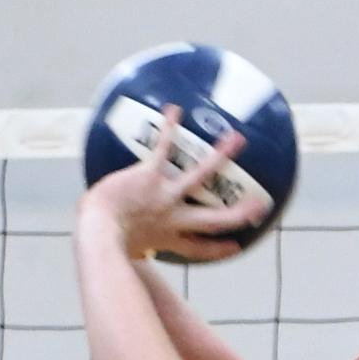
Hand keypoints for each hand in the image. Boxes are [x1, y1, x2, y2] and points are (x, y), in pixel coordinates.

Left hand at [80, 105, 267, 261]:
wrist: (99, 230)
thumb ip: (133, 245)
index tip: (235, 246)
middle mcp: (174, 219)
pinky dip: (170, 128)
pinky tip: (175, 109)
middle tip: (260, 205)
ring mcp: (166, 196)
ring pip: (201, 176)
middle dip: (241, 213)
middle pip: (216, 219)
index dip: (220, 249)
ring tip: (237, 139)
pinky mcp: (151, 176)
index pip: (200, 249)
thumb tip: (127, 248)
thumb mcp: (124, 249)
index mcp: (168, 239)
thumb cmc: (102, 241)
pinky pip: (164, 148)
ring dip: (221, 156)